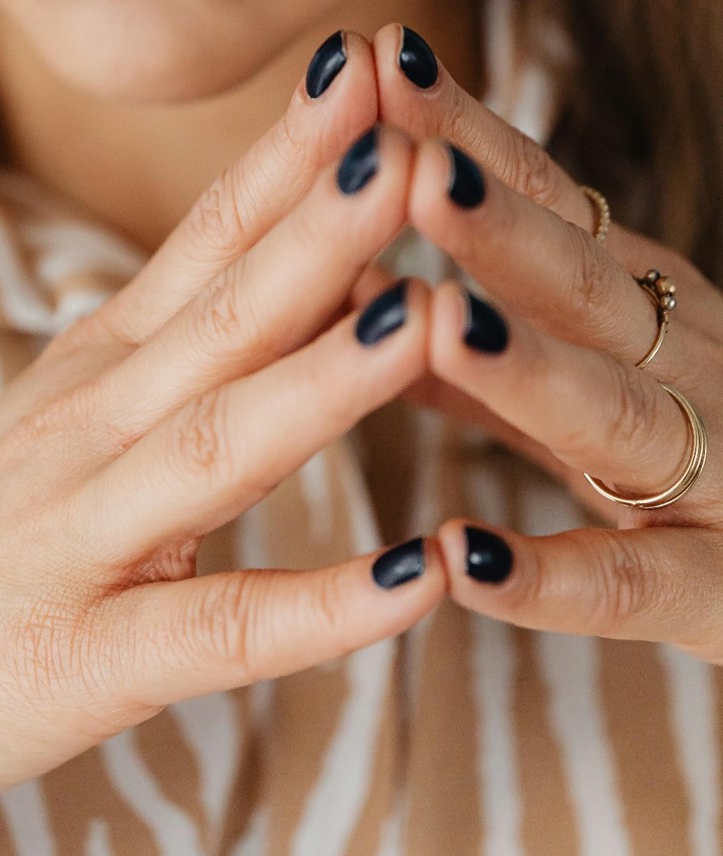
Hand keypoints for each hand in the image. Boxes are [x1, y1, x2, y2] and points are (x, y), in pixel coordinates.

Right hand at [0, 32, 445, 855]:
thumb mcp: (39, 443)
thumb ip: (142, 383)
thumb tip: (258, 319)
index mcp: (84, 385)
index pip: (198, 251)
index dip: (286, 164)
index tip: (368, 81)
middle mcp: (83, 441)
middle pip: (219, 317)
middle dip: (323, 222)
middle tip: (416, 130)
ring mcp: (78, 548)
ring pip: (219, 445)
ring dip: (329, 377)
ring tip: (428, 313)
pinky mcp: (83, 664)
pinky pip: (223, 629)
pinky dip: (326, 606)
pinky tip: (421, 577)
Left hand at [372, 23, 722, 660]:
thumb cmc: (693, 470)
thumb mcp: (584, 396)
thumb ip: (484, 361)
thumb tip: (366, 296)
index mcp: (644, 320)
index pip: (554, 212)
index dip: (470, 145)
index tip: (379, 72)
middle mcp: (686, 375)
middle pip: (588, 293)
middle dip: (499, 228)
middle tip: (404, 162)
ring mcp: (718, 480)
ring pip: (617, 416)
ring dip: (528, 370)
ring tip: (438, 324)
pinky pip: (631, 585)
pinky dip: (545, 576)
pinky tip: (458, 559)